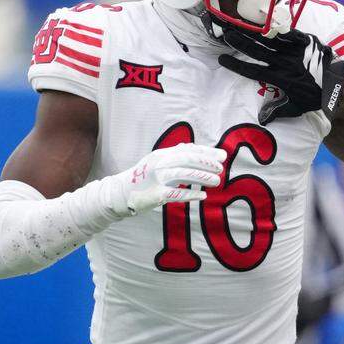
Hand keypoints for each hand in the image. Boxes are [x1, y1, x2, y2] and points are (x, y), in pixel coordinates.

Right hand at [109, 143, 225, 214]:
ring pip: (184, 174)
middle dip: (207, 163)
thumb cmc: (144, 177)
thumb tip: (195, 148)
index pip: (188, 149)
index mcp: (162, 154)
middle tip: (221, 168)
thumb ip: (175, 155)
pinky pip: (176, 193)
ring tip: (217, 181)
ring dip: (203, 178)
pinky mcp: (155, 194)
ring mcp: (156, 178)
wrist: (121, 193)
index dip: (207, 152)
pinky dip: (191, 194)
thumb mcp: (157, 161)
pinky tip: (203, 195)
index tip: (223, 156)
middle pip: (187, 159)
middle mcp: (159, 163)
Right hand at [217, 29, 343, 122]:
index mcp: (280, 79)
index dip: (236, 65)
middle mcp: (285, 63)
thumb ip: (279, 111)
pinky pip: (288, 32)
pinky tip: (264, 20)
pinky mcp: (306, 41)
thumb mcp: (298, 107)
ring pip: (270, 39)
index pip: (253, 71)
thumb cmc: (317, 97)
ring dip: (253, 32)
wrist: (340, 84)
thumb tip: (262, 120)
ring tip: (240, 25)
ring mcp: (295, 51)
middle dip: (240, 43)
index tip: (222, 60)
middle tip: (226, 35)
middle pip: (258, 52)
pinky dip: (276, 27)